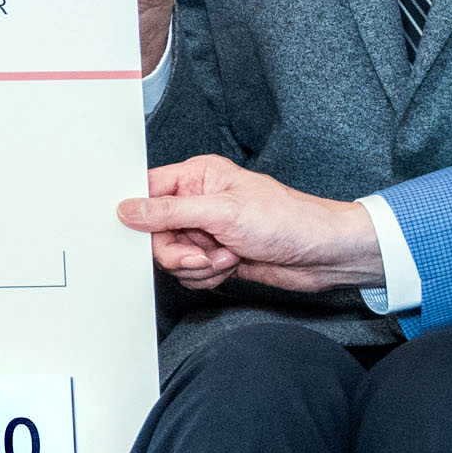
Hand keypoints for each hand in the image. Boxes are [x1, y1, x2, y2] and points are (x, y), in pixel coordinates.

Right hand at [118, 157, 384, 294]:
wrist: (323, 255)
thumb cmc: (287, 220)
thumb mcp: (222, 212)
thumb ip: (169, 212)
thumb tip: (128, 209)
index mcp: (197, 176)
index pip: (148, 190)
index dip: (141, 214)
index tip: (141, 233)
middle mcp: (199, 201)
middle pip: (155, 231)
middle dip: (177, 250)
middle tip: (200, 254)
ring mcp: (207, 231)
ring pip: (172, 256)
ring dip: (196, 265)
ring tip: (227, 256)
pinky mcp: (216, 256)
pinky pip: (190, 272)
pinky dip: (207, 276)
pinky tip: (232, 266)